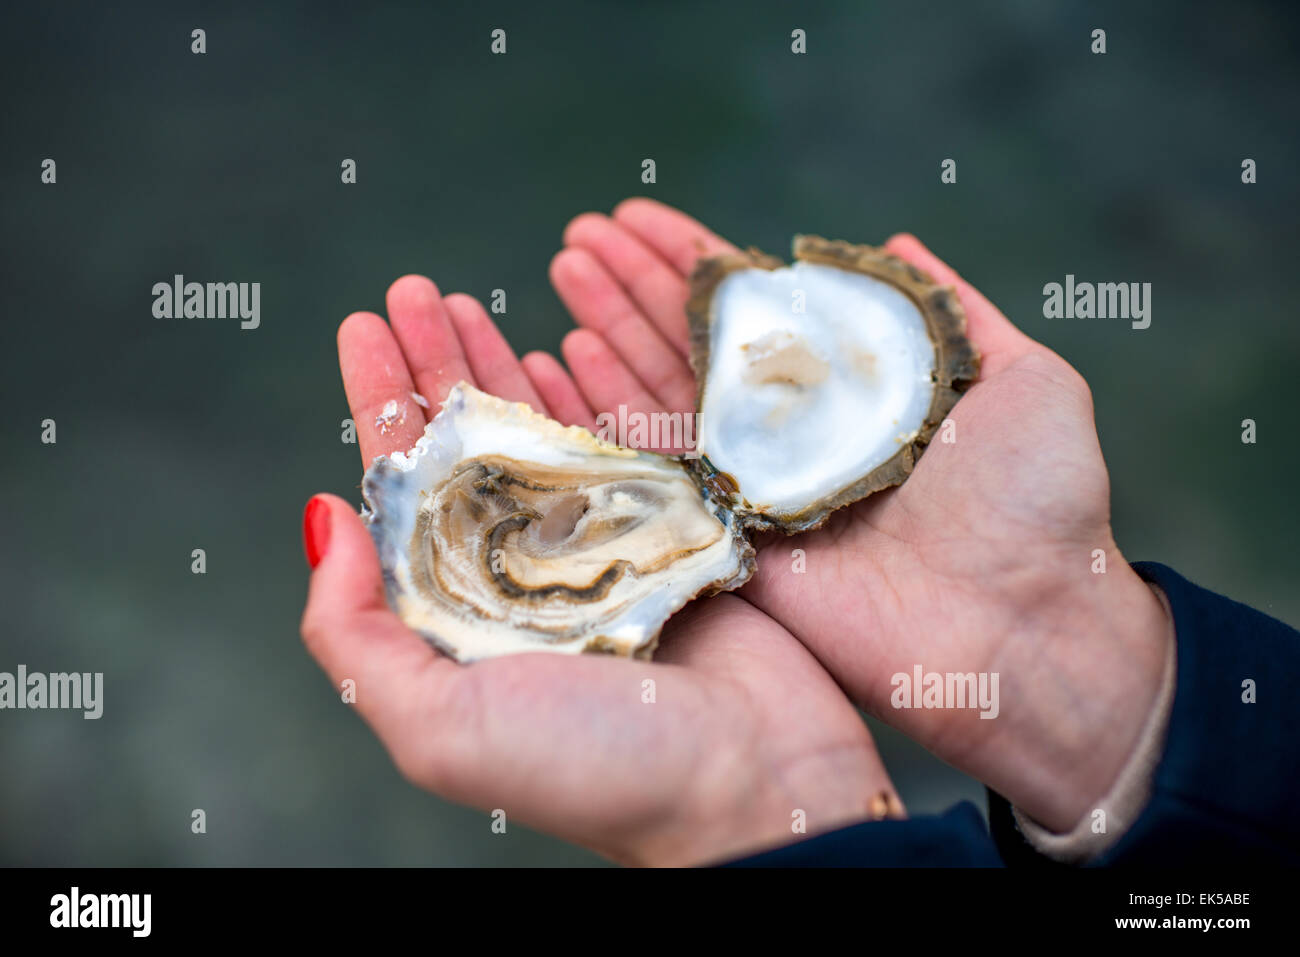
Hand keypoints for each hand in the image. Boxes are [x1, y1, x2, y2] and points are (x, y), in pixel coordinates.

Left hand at [299, 276, 899, 866]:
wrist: (754, 790)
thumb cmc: (597, 771)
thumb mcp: (440, 727)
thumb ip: (360, 637)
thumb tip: (323, 518)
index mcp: (460, 612)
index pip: (401, 489)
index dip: (379, 404)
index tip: (360, 326)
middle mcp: (521, 574)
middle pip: (463, 444)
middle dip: (432, 363)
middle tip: (412, 289)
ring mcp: (598, 549)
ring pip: (536, 433)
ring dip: (501, 363)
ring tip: (468, 298)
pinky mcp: (671, 532)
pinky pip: (621, 442)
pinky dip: (590, 391)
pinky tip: (563, 344)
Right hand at [529, 199, 1174, 832]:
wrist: (1031, 628)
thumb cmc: (1044, 506)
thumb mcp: (1028, 381)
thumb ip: (957, 312)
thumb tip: (897, 242)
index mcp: (850, 389)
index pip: (756, 308)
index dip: (696, 261)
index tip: (642, 216)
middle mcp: (793, 431)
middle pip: (693, 343)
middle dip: (634, 284)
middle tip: (582, 233)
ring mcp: (756, 485)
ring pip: (663, 393)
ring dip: (608, 327)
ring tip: (565, 266)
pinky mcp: (733, 539)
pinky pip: (656, 470)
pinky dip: (607, 413)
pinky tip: (565, 354)